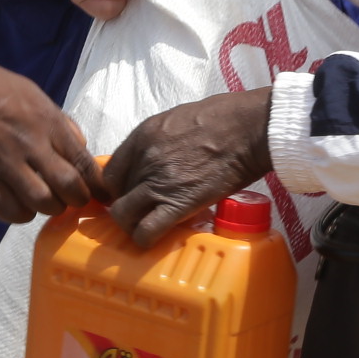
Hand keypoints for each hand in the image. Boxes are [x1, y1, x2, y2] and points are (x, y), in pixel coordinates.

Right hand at [0, 54, 105, 223]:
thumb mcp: (32, 92)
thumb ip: (59, 121)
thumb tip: (80, 145)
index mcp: (48, 121)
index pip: (85, 162)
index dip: (99, 184)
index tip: (102, 194)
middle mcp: (32, 145)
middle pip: (71, 188)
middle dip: (78, 199)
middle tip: (72, 197)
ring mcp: (7, 166)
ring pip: (45, 205)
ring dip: (50, 207)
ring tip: (45, 198)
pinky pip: (12, 212)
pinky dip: (21, 213)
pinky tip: (19, 201)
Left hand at [103, 88, 272, 246]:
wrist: (248, 129)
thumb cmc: (223, 118)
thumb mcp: (176, 118)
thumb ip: (157, 139)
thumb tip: (155, 158)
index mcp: (142, 136)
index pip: (110, 172)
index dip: (117, 189)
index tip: (128, 195)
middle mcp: (144, 159)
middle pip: (116, 194)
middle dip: (126, 207)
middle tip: (142, 212)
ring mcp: (159, 182)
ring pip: (124, 215)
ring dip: (132, 225)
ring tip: (147, 227)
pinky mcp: (179, 203)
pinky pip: (147, 230)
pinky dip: (145, 239)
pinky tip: (154, 239)